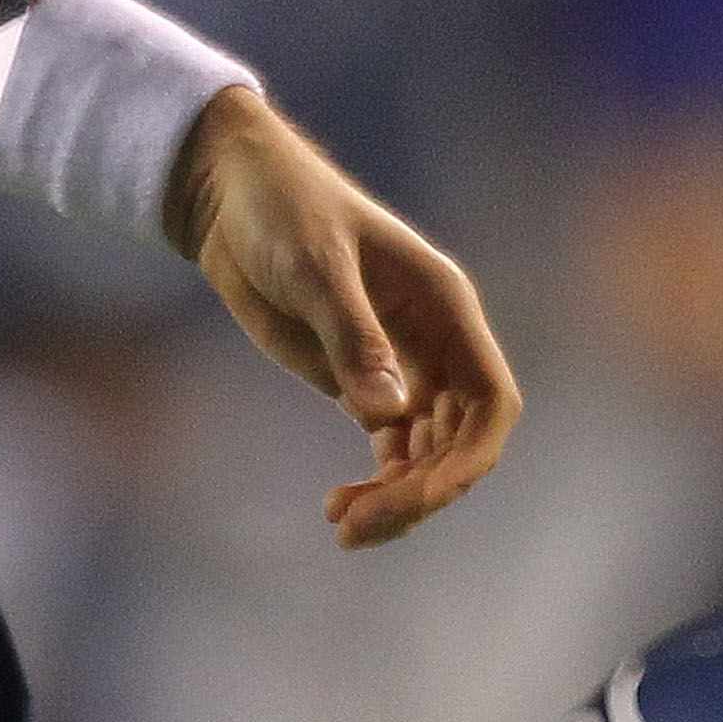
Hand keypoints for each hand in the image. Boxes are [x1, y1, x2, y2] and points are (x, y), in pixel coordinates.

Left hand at [166, 91, 521, 546]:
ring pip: (428, 454)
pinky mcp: (361, 382)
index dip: (468, 456)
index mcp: (445, 308)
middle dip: (421, 489)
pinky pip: (391, 448)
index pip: (489, 400)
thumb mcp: (314, 265)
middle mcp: (435, 343)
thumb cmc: (282, 211)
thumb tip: (385, 415)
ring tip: (342, 524)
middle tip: (356, 524)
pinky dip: (376, 483)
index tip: (419, 494)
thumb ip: (353, 337)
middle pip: (460, 440)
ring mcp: (402, 366)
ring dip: (399, 496)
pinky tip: (337, 507)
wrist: (232, 197)